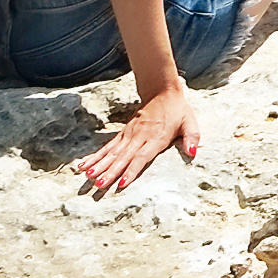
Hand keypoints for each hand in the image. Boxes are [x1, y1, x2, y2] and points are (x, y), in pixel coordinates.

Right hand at [77, 83, 200, 196]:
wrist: (161, 92)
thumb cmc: (177, 111)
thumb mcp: (190, 122)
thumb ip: (191, 138)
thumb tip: (193, 153)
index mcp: (156, 138)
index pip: (141, 157)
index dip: (131, 171)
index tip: (121, 184)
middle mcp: (139, 137)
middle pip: (123, 158)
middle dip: (110, 172)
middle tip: (98, 185)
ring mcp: (129, 135)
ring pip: (112, 152)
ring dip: (99, 165)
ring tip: (87, 177)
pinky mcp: (123, 133)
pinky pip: (108, 146)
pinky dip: (96, 156)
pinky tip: (84, 165)